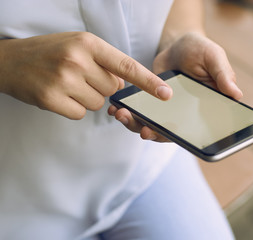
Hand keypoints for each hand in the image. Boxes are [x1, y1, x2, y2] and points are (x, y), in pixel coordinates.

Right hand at [0, 32, 171, 118]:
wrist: (10, 61)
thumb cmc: (51, 52)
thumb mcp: (79, 45)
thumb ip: (105, 61)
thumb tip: (125, 85)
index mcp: (88, 43)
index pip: (126, 66)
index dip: (148, 82)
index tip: (165, 94)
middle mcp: (77, 59)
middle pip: (113, 89)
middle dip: (102, 86)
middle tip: (81, 76)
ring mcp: (63, 79)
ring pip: (98, 103)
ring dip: (87, 98)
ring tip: (68, 84)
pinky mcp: (51, 99)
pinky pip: (80, 113)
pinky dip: (73, 108)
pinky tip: (59, 95)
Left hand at [108, 32, 242, 141]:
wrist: (178, 43)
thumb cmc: (200, 50)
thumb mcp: (214, 57)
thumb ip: (224, 74)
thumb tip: (237, 94)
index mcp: (205, 109)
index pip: (194, 131)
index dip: (178, 137)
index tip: (160, 134)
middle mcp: (186, 115)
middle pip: (169, 132)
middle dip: (153, 133)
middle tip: (142, 129)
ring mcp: (167, 111)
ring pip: (152, 126)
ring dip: (136, 124)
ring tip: (122, 115)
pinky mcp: (152, 104)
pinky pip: (141, 114)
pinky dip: (129, 113)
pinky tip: (117, 108)